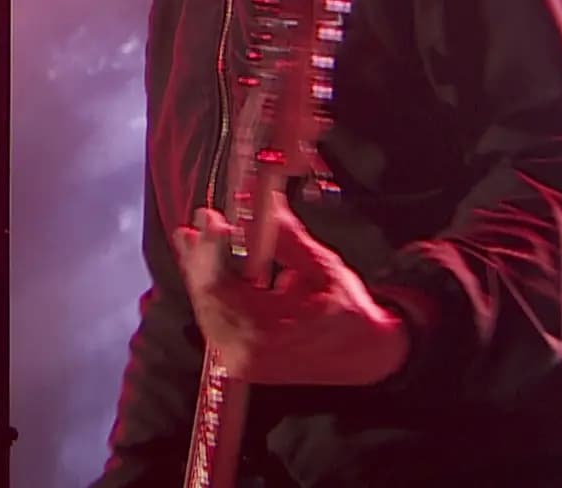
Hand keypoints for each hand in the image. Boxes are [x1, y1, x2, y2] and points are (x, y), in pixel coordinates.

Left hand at [172, 195, 408, 386]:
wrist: (368, 355)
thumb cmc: (350, 314)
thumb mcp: (323, 268)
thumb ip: (286, 238)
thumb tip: (260, 202)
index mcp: (267, 336)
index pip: (221, 288)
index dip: (211, 250)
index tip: (211, 219)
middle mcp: (246, 354)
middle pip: (207, 296)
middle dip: (201, 256)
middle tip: (199, 222)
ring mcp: (240, 359)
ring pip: (208, 305)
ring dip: (201, 269)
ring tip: (193, 237)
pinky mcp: (239, 357)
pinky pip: (216, 315)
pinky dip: (212, 287)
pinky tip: (207, 263)